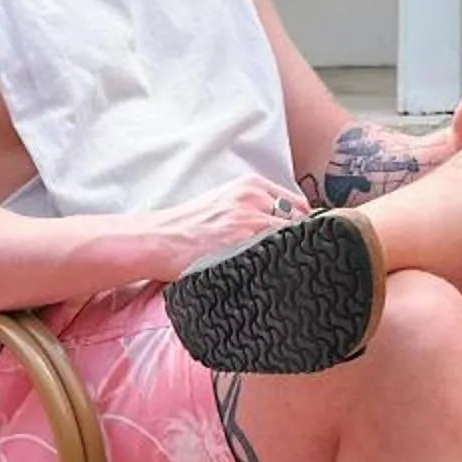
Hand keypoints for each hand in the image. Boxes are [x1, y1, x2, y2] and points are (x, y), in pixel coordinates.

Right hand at [141, 173, 308, 280]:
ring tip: (285, 271)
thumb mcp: (225, 203)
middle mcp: (256, 197)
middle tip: (298, 260)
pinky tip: (272, 276)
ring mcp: (251, 219)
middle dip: (300, 242)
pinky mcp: (243, 242)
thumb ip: (255, 208)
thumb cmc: (189, 227)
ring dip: (292, 256)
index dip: (303, 229)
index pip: (299, 206)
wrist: (158, 239)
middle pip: (301, 222)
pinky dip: (280, 266)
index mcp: (253, 186)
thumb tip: (288, 227)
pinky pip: (277, 254)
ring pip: (292, 239)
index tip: (303, 244)